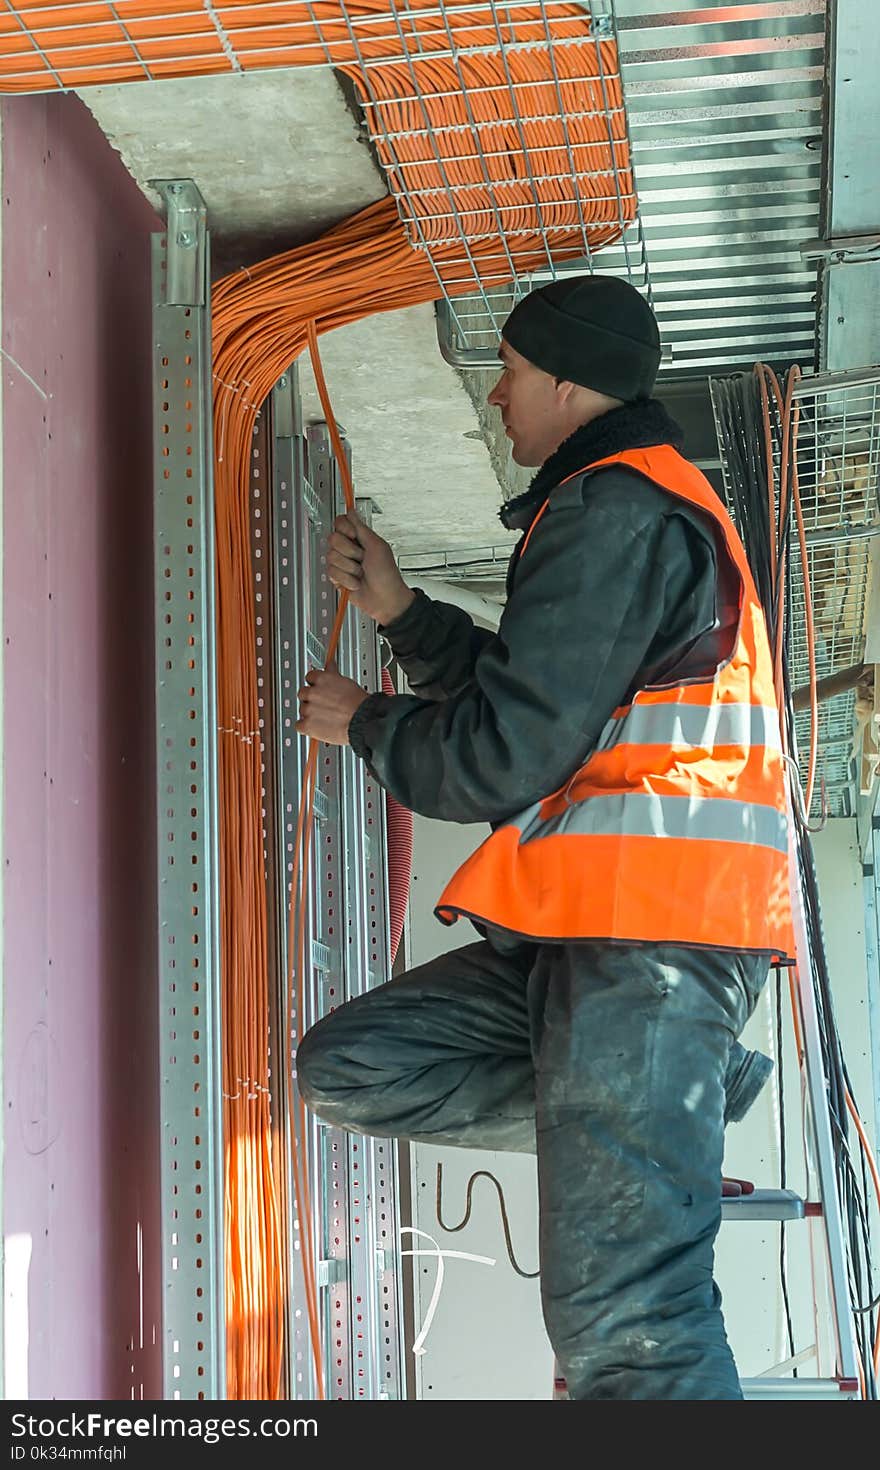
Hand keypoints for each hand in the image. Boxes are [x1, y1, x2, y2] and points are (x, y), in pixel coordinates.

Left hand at [296, 663, 369, 745]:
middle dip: (310, 699)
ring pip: (302, 709)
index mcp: (321, 679)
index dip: (315, 684)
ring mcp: (308, 709)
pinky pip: (299, 725)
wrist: (362, 720)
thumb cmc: (358, 703)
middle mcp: (312, 692)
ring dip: (309, 713)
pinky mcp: (307, 724)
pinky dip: (306, 727)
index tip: (319, 689)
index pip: (309, 677)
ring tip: (323, 717)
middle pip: (303, 693)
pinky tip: (316, 726)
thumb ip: (333, 673)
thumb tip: (329, 665)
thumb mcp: (346, 682)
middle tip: (322, 705)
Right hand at [327, 508, 414, 625]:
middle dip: (349, 551)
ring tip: (360, 573)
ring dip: (349, 568)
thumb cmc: (387, 574)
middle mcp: (349, 549)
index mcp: (359, 538)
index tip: (354, 537)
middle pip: (333, 539)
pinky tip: (355, 582)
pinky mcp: (337, 577)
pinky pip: (331, 572)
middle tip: (361, 558)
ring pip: (331, 557)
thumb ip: (361, 528)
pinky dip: (346, 579)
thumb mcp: (377, 546)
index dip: (345, 530)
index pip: (340, 523)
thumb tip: (352, 511)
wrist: (385, 598)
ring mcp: (342, 563)